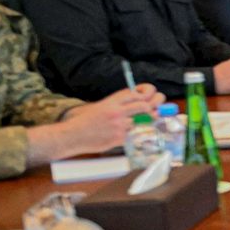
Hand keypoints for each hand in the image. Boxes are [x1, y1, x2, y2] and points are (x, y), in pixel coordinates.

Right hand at [29, 85, 166, 161]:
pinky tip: (142, 132)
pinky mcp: (119, 138)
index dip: (149, 92)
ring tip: (153, 119)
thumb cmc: (84, 121)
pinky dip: (141, 132)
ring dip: (150, 119)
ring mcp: (119, 125)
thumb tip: (140, 102)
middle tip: (159, 107)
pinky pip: (138, 133)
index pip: (137, 92)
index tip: (153, 94)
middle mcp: (117, 111)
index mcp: (112, 101)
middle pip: (146, 104)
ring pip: (145, 119)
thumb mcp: (100, 106)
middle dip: (156, 105)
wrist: (71, 135)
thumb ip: (118, 104)